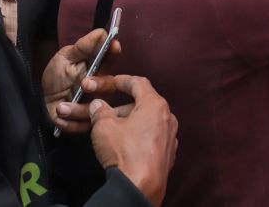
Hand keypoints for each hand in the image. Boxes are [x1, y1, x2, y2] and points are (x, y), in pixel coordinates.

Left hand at [42, 28, 120, 133]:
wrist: (40, 98)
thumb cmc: (57, 74)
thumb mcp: (66, 56)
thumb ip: (84, 46)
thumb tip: (103, 32)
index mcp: (99, 68)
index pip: (112, 60)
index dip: (113, 53)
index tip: (113, 46)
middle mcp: (101, 88)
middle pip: (110, 87)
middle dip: (100, 84)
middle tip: (84, 83)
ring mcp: (93, 106)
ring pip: (96, 110)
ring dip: (79, 109)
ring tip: (62, 107)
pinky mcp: (82, 122)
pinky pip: (83, 126)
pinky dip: (71, 123)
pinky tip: (60, 117)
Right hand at [88, 75, 178, 205]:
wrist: (140, 187)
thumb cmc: (124, 152)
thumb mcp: (104, 126)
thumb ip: (99, 111)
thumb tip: (98, 105)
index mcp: (155, 104)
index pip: (138, 83)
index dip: (121, 80)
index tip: (110, 81)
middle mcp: (167, 118)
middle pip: (141, 105)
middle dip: (118, 108)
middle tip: (101, 114)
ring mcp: (170, 137)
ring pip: (145, 122)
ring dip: (127, 123)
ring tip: (107, 131)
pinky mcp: (167, 155)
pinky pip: (150, 138)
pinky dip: (136, 137)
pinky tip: (122, 145)